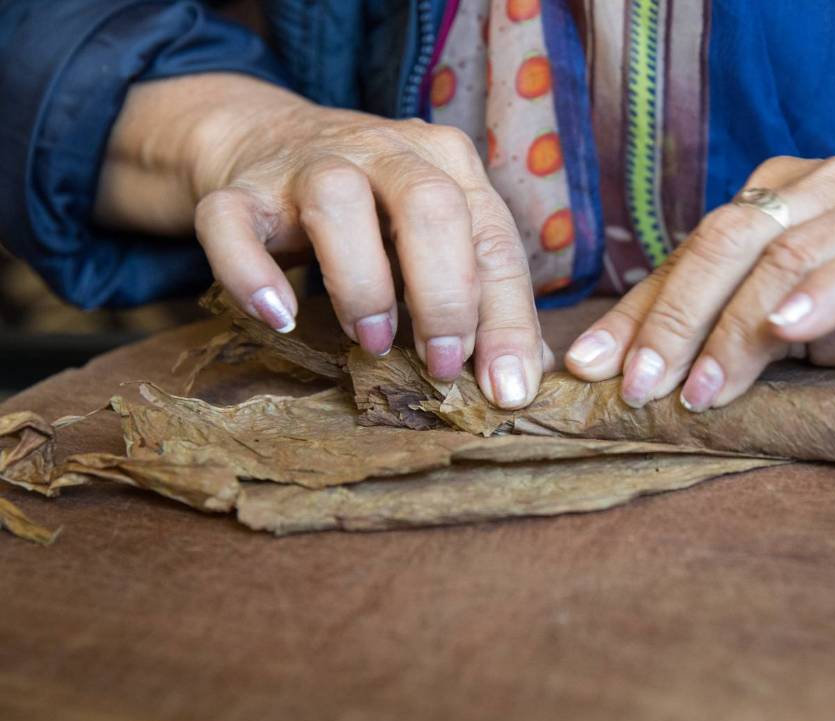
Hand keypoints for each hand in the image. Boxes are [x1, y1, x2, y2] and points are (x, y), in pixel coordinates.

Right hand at [98, 75, 545, 407]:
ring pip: (337, 201)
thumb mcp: (439, 239)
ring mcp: (308, 164)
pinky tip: (278, 317)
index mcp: (448, 163)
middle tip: (441, 365)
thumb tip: (521, 381)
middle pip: (431, 206)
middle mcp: (385, 151)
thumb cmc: (375, 210)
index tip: (507, 389)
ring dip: (363, 282)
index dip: (507, 319)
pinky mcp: (240, 190)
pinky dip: (250, 273)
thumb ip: (483, 297)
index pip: (494, 240)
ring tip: (369, 341)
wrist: (266, 137)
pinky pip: (232, 223)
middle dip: (445, 296)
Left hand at [565, 155, 834, 409]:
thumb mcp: (799, 326)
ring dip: (733, 329)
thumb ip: (739, 336)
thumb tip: (653, 377)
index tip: (589, 368)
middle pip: (721, 246)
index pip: (687, 257)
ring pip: (782, 257)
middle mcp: (811, 188)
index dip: (636, 313)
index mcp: (769, 201)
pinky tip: (787, 329)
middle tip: (635, 386)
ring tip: (698, 389)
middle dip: (669, 320)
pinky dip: (821, 295)